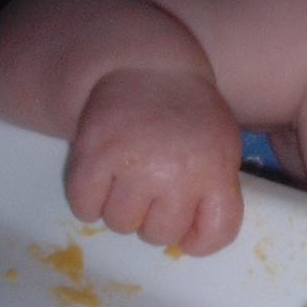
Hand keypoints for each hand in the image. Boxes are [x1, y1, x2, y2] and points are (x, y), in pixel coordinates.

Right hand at [65, 67, 244, 254]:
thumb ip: (215, 192)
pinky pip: (85, 208)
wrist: (147, 66)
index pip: (217, 233)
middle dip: (154, 218)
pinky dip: (89, 200)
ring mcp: (132, 164)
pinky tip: (103, 177)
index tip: (189, 224)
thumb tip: (191, 239)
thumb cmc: (189, 115)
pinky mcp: (92, 156)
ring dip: (121, 209)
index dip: (199, 238)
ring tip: (128, 177)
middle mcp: (175, 172)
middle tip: (153, 187)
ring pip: (120, 225)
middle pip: (160, 235)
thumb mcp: (221, 147)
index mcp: (214, 169)